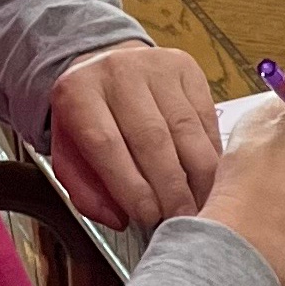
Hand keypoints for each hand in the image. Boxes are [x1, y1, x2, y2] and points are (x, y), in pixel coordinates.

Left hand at [48, 44, 225, 229]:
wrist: (107, 68)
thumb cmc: (91, 119)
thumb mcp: (71, 153)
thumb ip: (87, 190)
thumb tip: (120, 219)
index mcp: (77, 93)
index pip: (106, 143)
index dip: (131, 186)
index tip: (149, 217)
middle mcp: (116, 72)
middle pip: (151, 137)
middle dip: (171, 186)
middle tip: (182, 217)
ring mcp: (155, 66)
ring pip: (186, 128)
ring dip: (198, 175)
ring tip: (202, 204)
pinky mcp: (187, 68)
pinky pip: (206, 117)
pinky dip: (212, 153)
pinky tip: (212, 177)